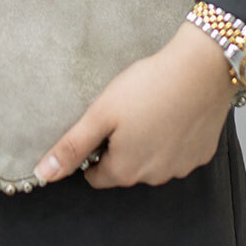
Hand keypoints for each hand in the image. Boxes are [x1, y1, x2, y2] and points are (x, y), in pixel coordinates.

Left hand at [32, 20, 238, 188]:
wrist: (201, 68)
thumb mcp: (100, 113)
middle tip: (126, 113)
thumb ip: (72, 146)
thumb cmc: (149, 86)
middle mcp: (154, 177)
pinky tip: (173, 113)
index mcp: (125, 170)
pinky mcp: (202, 154)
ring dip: (148, 145)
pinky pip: (179, 154)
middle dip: (121, 148)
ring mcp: (181, 168)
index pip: (96, 176)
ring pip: (153, 163)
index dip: (94, 151)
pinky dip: (173, 139)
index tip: (102, 126)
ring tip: (150, 110)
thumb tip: (44, 174)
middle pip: (125, 170)